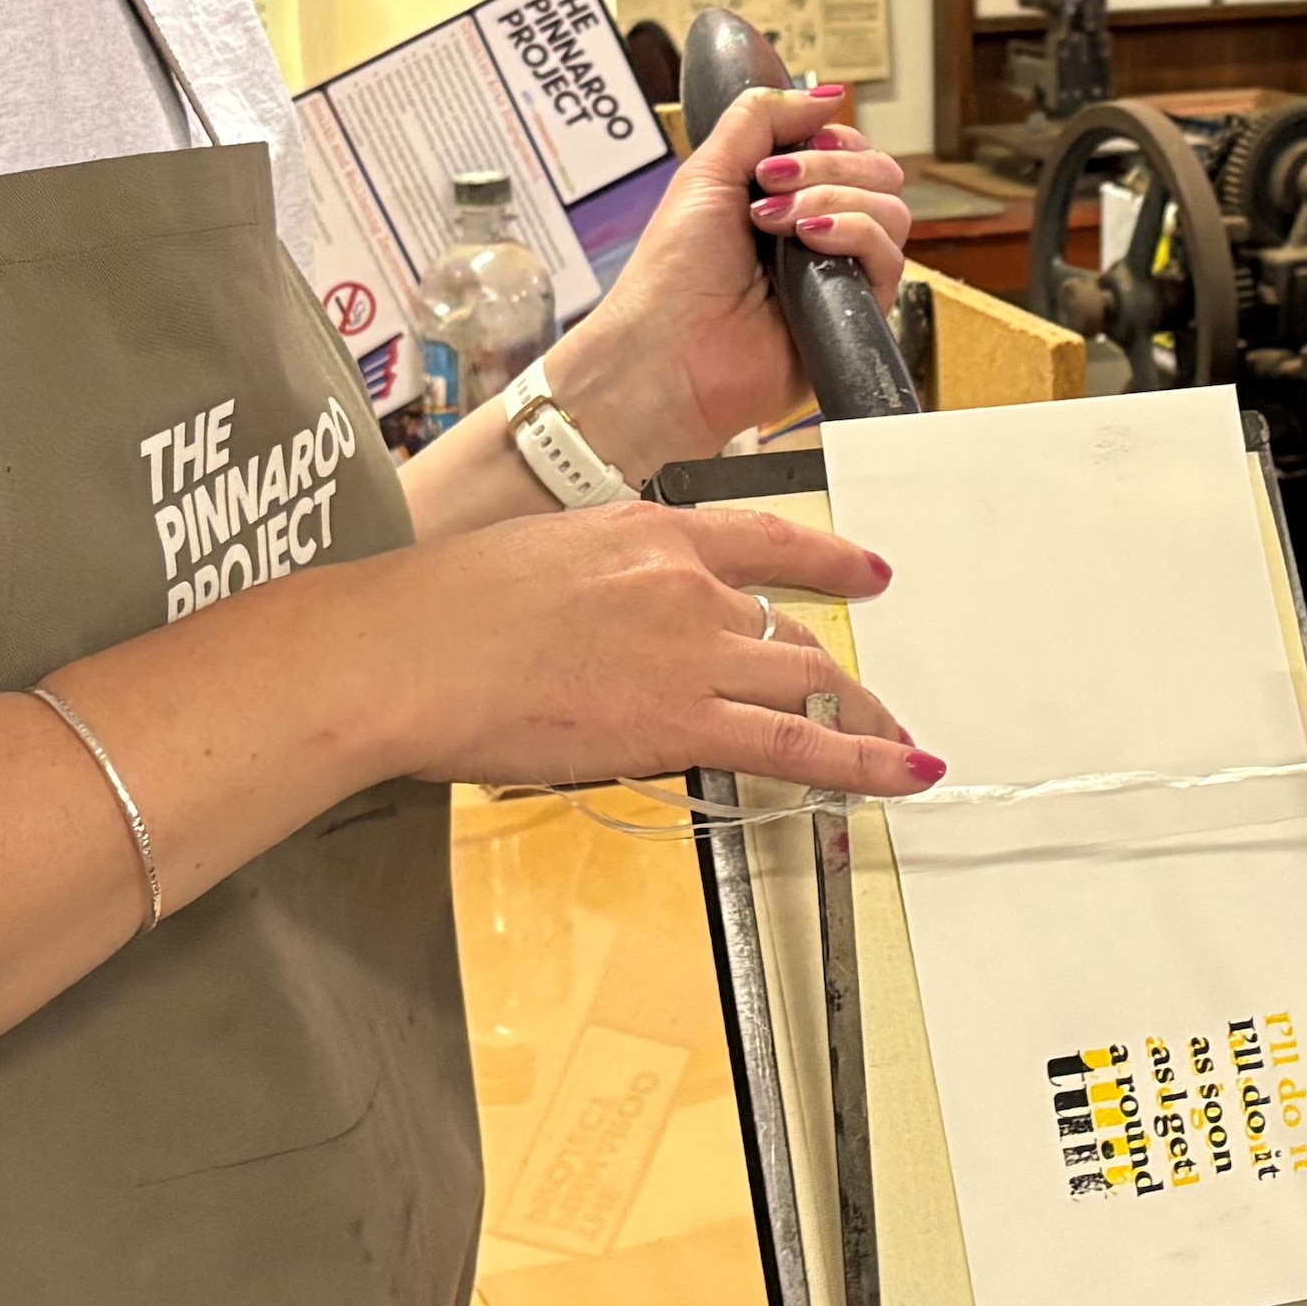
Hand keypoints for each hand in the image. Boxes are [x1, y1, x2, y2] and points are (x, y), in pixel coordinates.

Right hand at [362, 497, 938, 799]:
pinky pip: (796, 742)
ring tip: (900, 747)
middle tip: (877, 702)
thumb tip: (612, 637)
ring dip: (864, 719)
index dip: (828, 558)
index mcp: (644, 532)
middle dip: (843, 672)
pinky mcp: (682, 719)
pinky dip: (861, 762)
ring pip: (808, 681)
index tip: (868, 571)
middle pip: (793, 629)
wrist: (404, 652)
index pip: (763, 537)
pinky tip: (902, 773)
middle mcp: (683, 582)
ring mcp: (689, 647)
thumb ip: (598, 593)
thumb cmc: (436, 617)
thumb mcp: (537, 565)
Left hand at [543, 80, 911, 469]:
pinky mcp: (857, 314)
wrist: (665, 350)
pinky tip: (812, 240)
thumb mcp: (707, 170)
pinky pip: (890, 257)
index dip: (825, 140)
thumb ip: (761, 119)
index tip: (774, 156)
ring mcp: (841, 274)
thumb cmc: (672, 273)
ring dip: (835, 198)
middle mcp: (821, 234)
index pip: (847, 149)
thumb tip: (828, 95)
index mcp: (788, 199)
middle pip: (878, 172)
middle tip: (769, 185)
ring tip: (778, 222)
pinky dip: (855, 232)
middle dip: (828, 166)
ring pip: (890, 209)